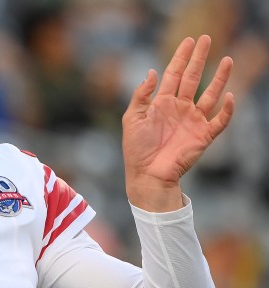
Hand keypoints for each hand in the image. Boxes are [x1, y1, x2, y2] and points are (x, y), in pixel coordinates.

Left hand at [122, 35, 234, 211]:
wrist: (147, 175)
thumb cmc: (136, 149)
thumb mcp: (132, 118)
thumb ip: (141, 95)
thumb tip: (151, 71)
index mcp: (162, 103)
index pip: (173, 74)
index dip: (180, 57)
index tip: (188, 41)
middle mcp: (180, 108)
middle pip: (193, 78)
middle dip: (199, 59)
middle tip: (206, 39)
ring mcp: (193, 120)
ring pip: (210, 94)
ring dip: (220, 78)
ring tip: (227, 60)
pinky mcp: (203, 136)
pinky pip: (219, 120)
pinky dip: (227, 109)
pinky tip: (230, 96)